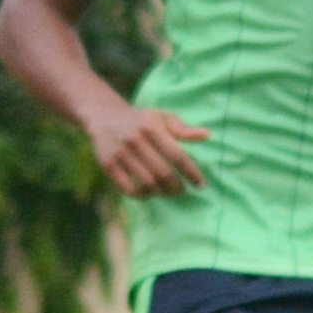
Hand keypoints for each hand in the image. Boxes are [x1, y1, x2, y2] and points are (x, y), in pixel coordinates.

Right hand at [86, 104, 208, 197]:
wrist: (105, 116)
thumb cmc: (141, 120)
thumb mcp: (162, 118)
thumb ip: (183, 129)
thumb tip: (207, 136)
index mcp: (152, 128)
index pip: (177, 156)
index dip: (191, 173)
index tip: (201, 184)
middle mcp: (136, 140)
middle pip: (163, 173)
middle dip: (177, 187)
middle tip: (182, 190)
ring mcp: (121, 153)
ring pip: (147, 183)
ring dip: (161, 193)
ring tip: (167, 191)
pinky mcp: (108, 164)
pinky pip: (128, 189)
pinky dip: (142, 195)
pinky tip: (149, 193)